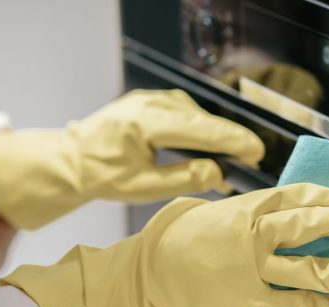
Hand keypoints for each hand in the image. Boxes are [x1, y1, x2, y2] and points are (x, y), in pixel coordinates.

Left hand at [0, 89, 263, 228]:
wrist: (72, 159)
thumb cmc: (103, 176)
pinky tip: (211, 143)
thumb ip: (181, 179)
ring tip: (236, 154)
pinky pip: (186, 112)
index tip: (255, 151)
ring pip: (196, 114)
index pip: (198, 129)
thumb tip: (218, 173)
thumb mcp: (141, 188)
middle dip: (230, 137)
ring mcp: (152, 98)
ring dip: (216, 133)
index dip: (231, 140)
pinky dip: (202, 128)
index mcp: (145, 122)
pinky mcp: (153, 101)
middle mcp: (150, 102)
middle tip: (254, 155)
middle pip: (201, 119)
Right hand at [1, 183, 328, 306]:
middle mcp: (258, 233)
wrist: (150, 271)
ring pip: (313, 267)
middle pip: (316, 223)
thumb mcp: (219, 208)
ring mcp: (256, 268)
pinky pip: (295, 304)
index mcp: (251, 205)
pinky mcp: (251, 300)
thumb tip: (286, 210)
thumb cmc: (179, 235)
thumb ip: (255, 209)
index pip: (306, 195)